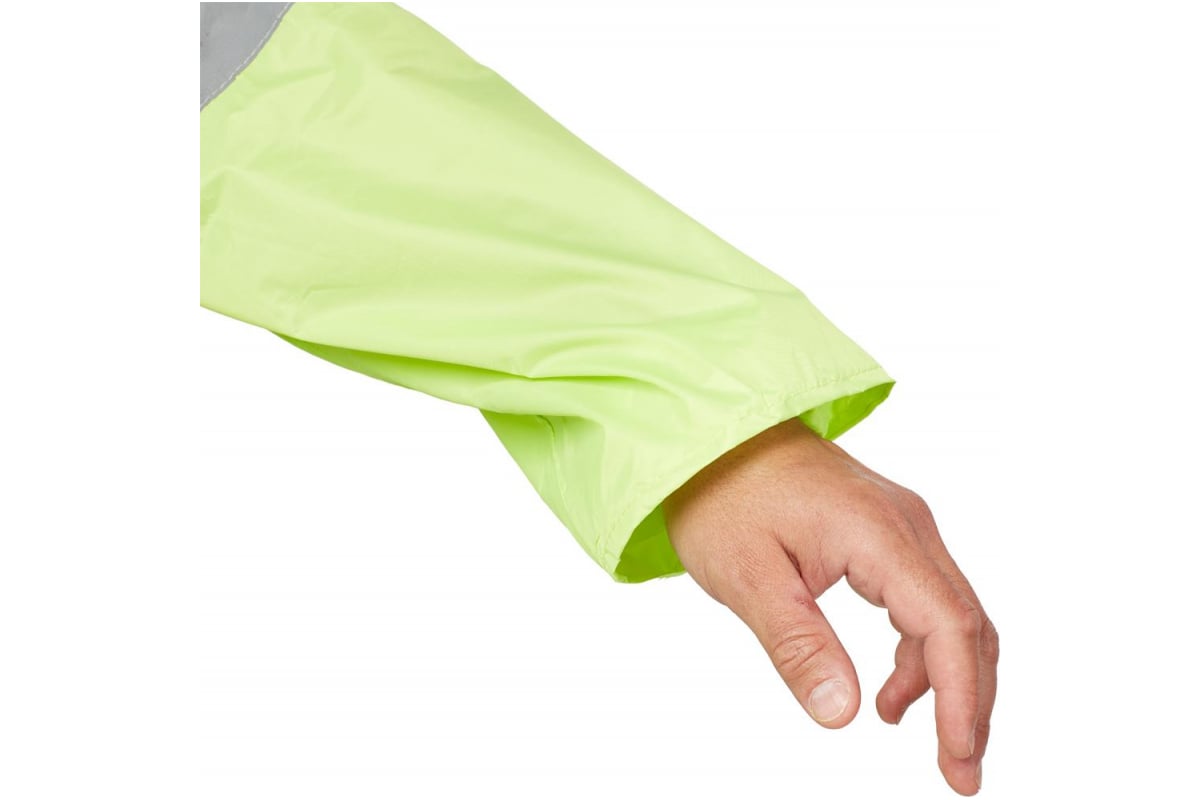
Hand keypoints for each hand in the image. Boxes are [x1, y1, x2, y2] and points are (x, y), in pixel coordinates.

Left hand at [663, 418, 997, 794]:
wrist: (712, 436)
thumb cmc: (722, 496)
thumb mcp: (749, 578)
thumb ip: (799, 646)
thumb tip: (843, 714)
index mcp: (879, 533)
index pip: (948, 626)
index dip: (961, 700)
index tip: (958, 761)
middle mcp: (907, 524)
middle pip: (967, 623)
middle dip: (971, 702)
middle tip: (959, 774)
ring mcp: (902, 524)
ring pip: (954, 613)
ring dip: (951, 680)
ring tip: (928, 742)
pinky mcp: (887, 531)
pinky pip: (927, 598)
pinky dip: (923, 651)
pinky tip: (895, 693)